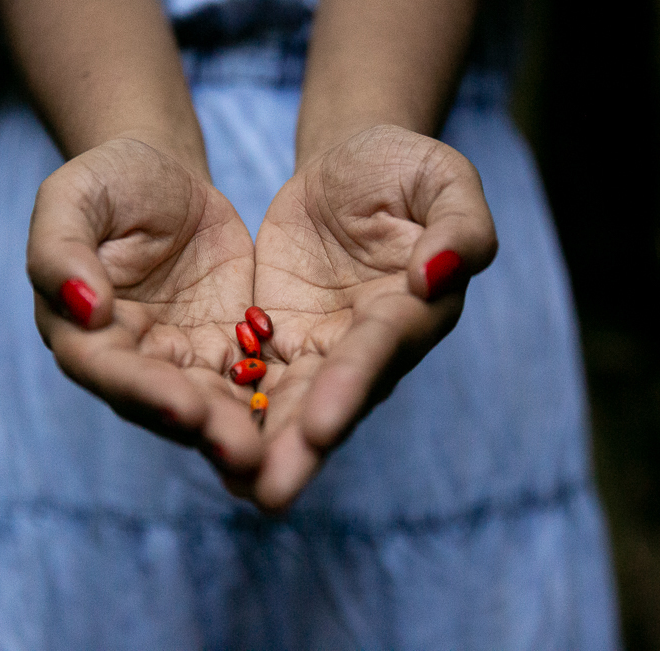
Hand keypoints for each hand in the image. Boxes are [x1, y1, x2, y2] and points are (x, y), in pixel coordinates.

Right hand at [27, 138, 262, 474]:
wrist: (167, 178)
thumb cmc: (109, 181)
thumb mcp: (74, 196)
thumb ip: (61, 248)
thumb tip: (85, 308)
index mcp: (80, 329)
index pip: (105, 369)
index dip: (142, 390)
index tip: (184, 405)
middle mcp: (130, 359)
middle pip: (163, 403)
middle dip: (204, 429)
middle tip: (245, 454)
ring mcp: (182, 358)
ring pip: (210, 404)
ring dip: (241, 431)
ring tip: (277, 455)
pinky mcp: (228, 348)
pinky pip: (251, 379)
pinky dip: (273, 402)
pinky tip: (305, 423)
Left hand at [250, 125, 497, 509]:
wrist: (346, 169)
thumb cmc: (401, 167)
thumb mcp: (441, 177)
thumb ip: (459, 224)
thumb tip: (439, 275)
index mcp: (413, 308)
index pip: (379, 348)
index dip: (352, 384)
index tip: (322, 427)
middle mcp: (367, 345)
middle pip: (332, 397)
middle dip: (301, 446)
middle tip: (269, 492)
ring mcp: (320, 348)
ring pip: (289, 403)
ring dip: (263, 444)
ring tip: (233, 486)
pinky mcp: (276, 340)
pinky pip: (249, 378)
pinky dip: (229, 409)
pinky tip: (199, 441)